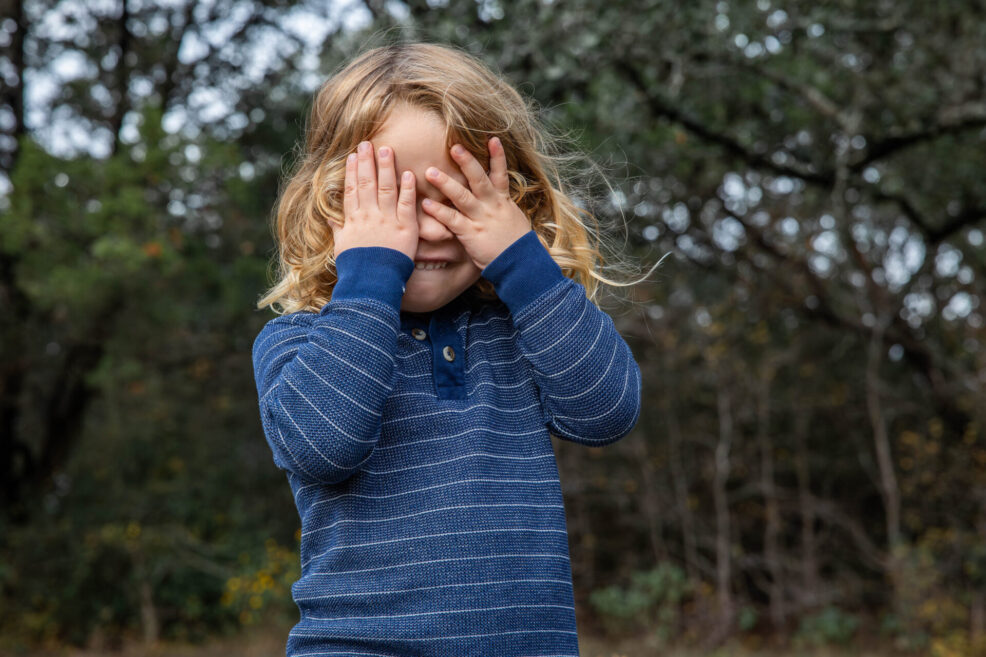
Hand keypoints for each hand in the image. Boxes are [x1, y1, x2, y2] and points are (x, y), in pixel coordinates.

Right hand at [333, 140, 418, 263]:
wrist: (371, 283)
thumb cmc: (356, 268)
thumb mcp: (341, 247)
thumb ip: (338, 229)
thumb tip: (329, 217)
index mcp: (353, 220)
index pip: (351, 190)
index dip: (352, 171)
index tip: (353, 156)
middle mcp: (369, 216)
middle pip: (367, 183)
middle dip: (367, 162)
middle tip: (368, 143)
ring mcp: (387, 220)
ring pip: (386, 188)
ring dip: (386, 167)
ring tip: (386, 149)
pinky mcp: (405, 228)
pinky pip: (407, 204)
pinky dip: (408, 188)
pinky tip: (409, 174)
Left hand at [421, 137, 532, 270]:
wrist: (519, 263)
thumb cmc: (515, 244)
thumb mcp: (512, 220)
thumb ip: (500, 207)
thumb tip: (493, 198)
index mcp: (502, 201)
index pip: (500, 174)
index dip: (497, 156)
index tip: (492, 138)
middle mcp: (491, 206)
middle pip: (479, 179)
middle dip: (467, 162)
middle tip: (454, 146)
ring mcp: (480, 219)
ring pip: (462, 196)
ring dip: (446, 183)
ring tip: (430, 172)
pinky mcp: (471, 233)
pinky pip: (452, 220)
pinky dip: (439, 212)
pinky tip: (426, 204)